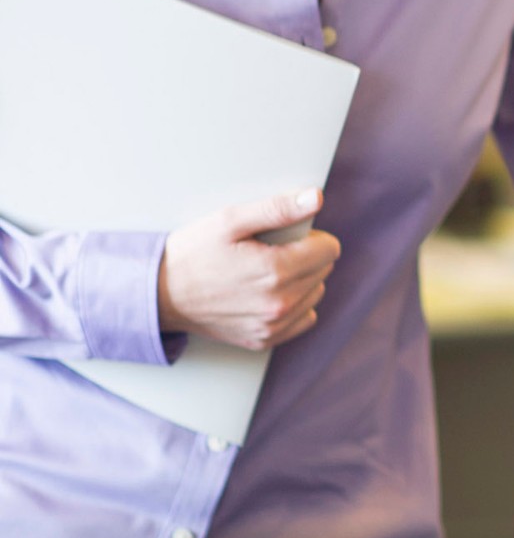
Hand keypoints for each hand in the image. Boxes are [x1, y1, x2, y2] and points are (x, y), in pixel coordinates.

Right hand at [157, 188, 340, 350]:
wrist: (159, 294)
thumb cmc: (193, 252)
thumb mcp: (231, 220)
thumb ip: (278, 209)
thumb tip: (316, 198)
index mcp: (275, 270)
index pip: (330, 249)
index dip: (312, 236)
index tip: (288, 235)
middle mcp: (279, 303)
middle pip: (324, 270)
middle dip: (306, 256)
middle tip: (270, 250)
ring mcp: (273, 326)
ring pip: (315, 293)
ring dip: (301, 280)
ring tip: (266, 271)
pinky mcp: (265, 339)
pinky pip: (303, 319)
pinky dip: (294, 304)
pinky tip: (268, 293)